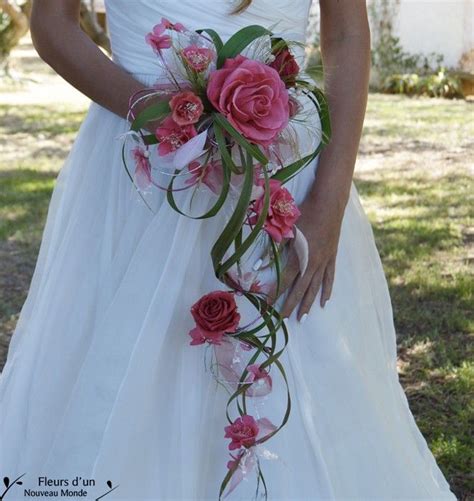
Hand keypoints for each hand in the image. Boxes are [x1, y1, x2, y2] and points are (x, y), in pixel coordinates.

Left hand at [268, 189, 343, 321]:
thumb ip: (272, 249)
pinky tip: (325, 301)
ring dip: (309, 303)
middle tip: (284, 320)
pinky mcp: (332, 257)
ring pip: (315, 287)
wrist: (328, 204)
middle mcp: (312, 264)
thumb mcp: (286, 230)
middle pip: (300, 289)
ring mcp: (324, 262)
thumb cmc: (304, 214)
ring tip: (303, 318)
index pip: (284, 280)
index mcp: (299, 257)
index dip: (275, 294)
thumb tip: (257, 266)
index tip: (267, 306)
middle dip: (291, 305)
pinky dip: (327, 290)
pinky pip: (329, 278)